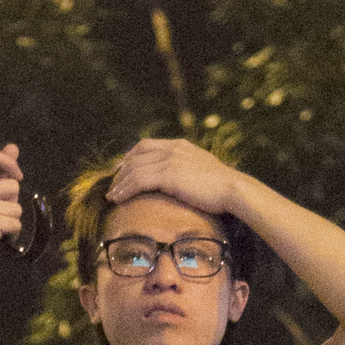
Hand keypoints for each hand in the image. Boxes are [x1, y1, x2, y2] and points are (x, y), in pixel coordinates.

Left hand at [105, 136, 242, 225]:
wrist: (233, 189)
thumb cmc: (223, 187)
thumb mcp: (204, 170)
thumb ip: (190, 169)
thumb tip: (185, 179)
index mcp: (180, 146)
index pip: (146, 145)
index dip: (130, 157)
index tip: (122, 170)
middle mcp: (172, 149)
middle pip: (136, 156)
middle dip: (121, 172)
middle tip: (113, 186)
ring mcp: (170, 160)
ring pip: (134, 169)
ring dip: (120, 183)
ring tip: (111, 196)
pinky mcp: (168, 175)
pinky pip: (138, 181)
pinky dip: (125, 189)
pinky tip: (118, 199)